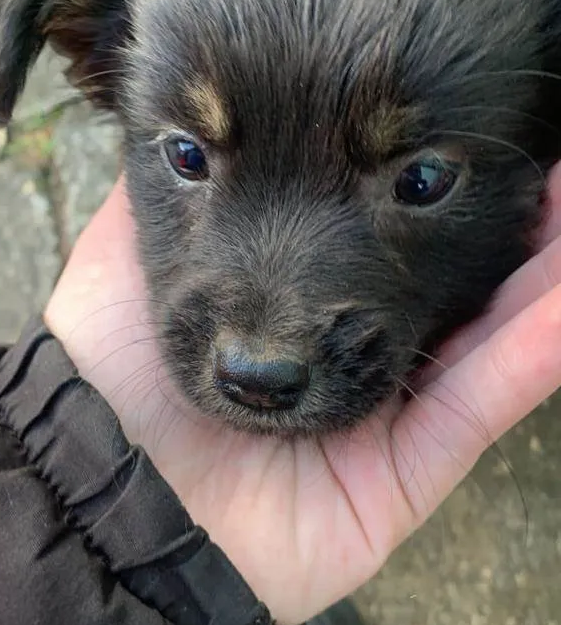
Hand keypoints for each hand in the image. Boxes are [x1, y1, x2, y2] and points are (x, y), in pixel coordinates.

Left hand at [45, 168, 560, 624]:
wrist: (107, 501)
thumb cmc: (109, 381)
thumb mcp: (126, 263)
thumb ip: (172, 198)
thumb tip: (192, 124)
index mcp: (295, 304)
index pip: (378, 232)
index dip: (422, 180)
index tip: (461, 124)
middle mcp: (345, 351)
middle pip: (448, 281)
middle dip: (507, 223)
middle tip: (551, 162)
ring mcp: (382, 414)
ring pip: (485, 335)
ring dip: (542, 275)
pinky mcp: (406, 474)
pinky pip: (481, 408)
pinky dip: (534, 354)